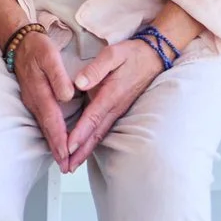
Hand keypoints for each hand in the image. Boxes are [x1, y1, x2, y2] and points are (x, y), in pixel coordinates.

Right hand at [11, 30, 80, 171]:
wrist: (19, 42)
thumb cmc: (37, 48)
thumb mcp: (49, 56)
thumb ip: (58, 76)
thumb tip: (67, 96)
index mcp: (41, 93)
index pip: (53, 121)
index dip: (60, 139)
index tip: (67, 154)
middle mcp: (34, 101)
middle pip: (47, 130)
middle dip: (57, 149)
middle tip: (66, 167)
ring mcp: (32, 101)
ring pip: (44, 127)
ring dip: (53, 144)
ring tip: (62, 160)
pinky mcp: (32, 100)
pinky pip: (42, 121)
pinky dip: (49, 133)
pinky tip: (54, 140)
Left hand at [63, 38, 162, 165]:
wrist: (154, 56)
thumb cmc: (131, 54)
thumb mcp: (113, 54)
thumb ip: (96, 69)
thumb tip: (79, 83)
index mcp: (110, 95)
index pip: (92, 118)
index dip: (79, 134)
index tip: (68, 147)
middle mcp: (114, 107)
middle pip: (95, 134)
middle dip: (80, 152)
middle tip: (66, 167)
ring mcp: (117, 110)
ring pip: (99, 135)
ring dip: (85, 151)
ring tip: (72, 165)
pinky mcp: (118, 110)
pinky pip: (103, 130)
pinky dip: (93, 142)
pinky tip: (85, 150)